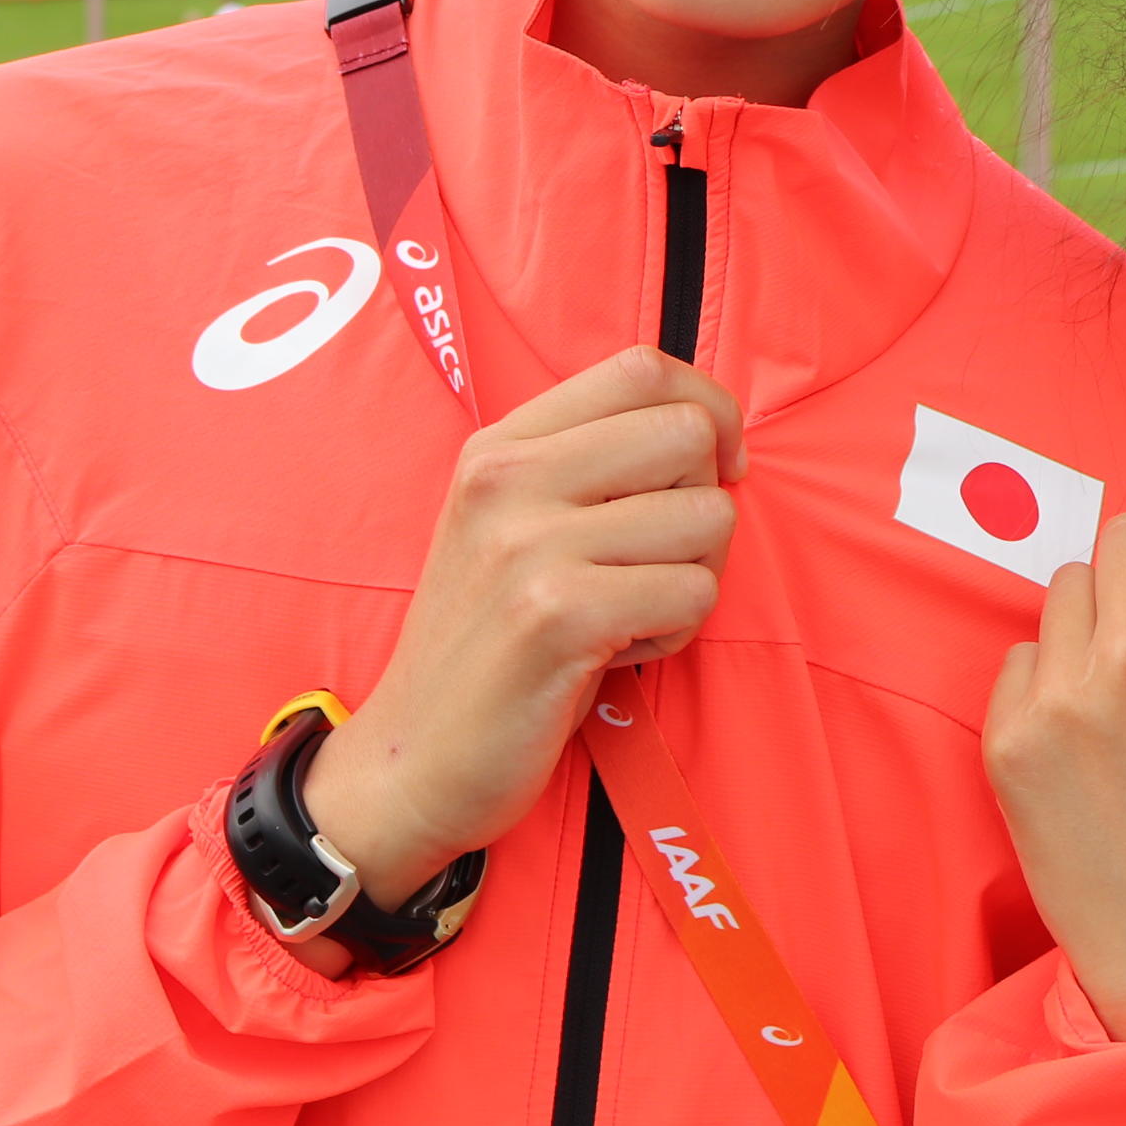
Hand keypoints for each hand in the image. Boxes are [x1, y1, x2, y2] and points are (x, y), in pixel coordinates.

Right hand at [297, 347, 742, 919]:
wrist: (411, 759)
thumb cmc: (490, 643)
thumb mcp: (514, 525)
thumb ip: (591, 465)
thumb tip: (715, 430)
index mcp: (501, 446)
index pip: (643, 367)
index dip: (708, 409)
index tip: (711, 470)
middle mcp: (509, 479)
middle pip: (689, 433)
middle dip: (706, 501)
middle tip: (659, 560)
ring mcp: (529, 545)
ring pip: (708, 517)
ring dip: (693, 577)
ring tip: (628, 613)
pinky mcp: (558, 616)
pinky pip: (693, 592)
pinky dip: (676, 632)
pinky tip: (619, 653)